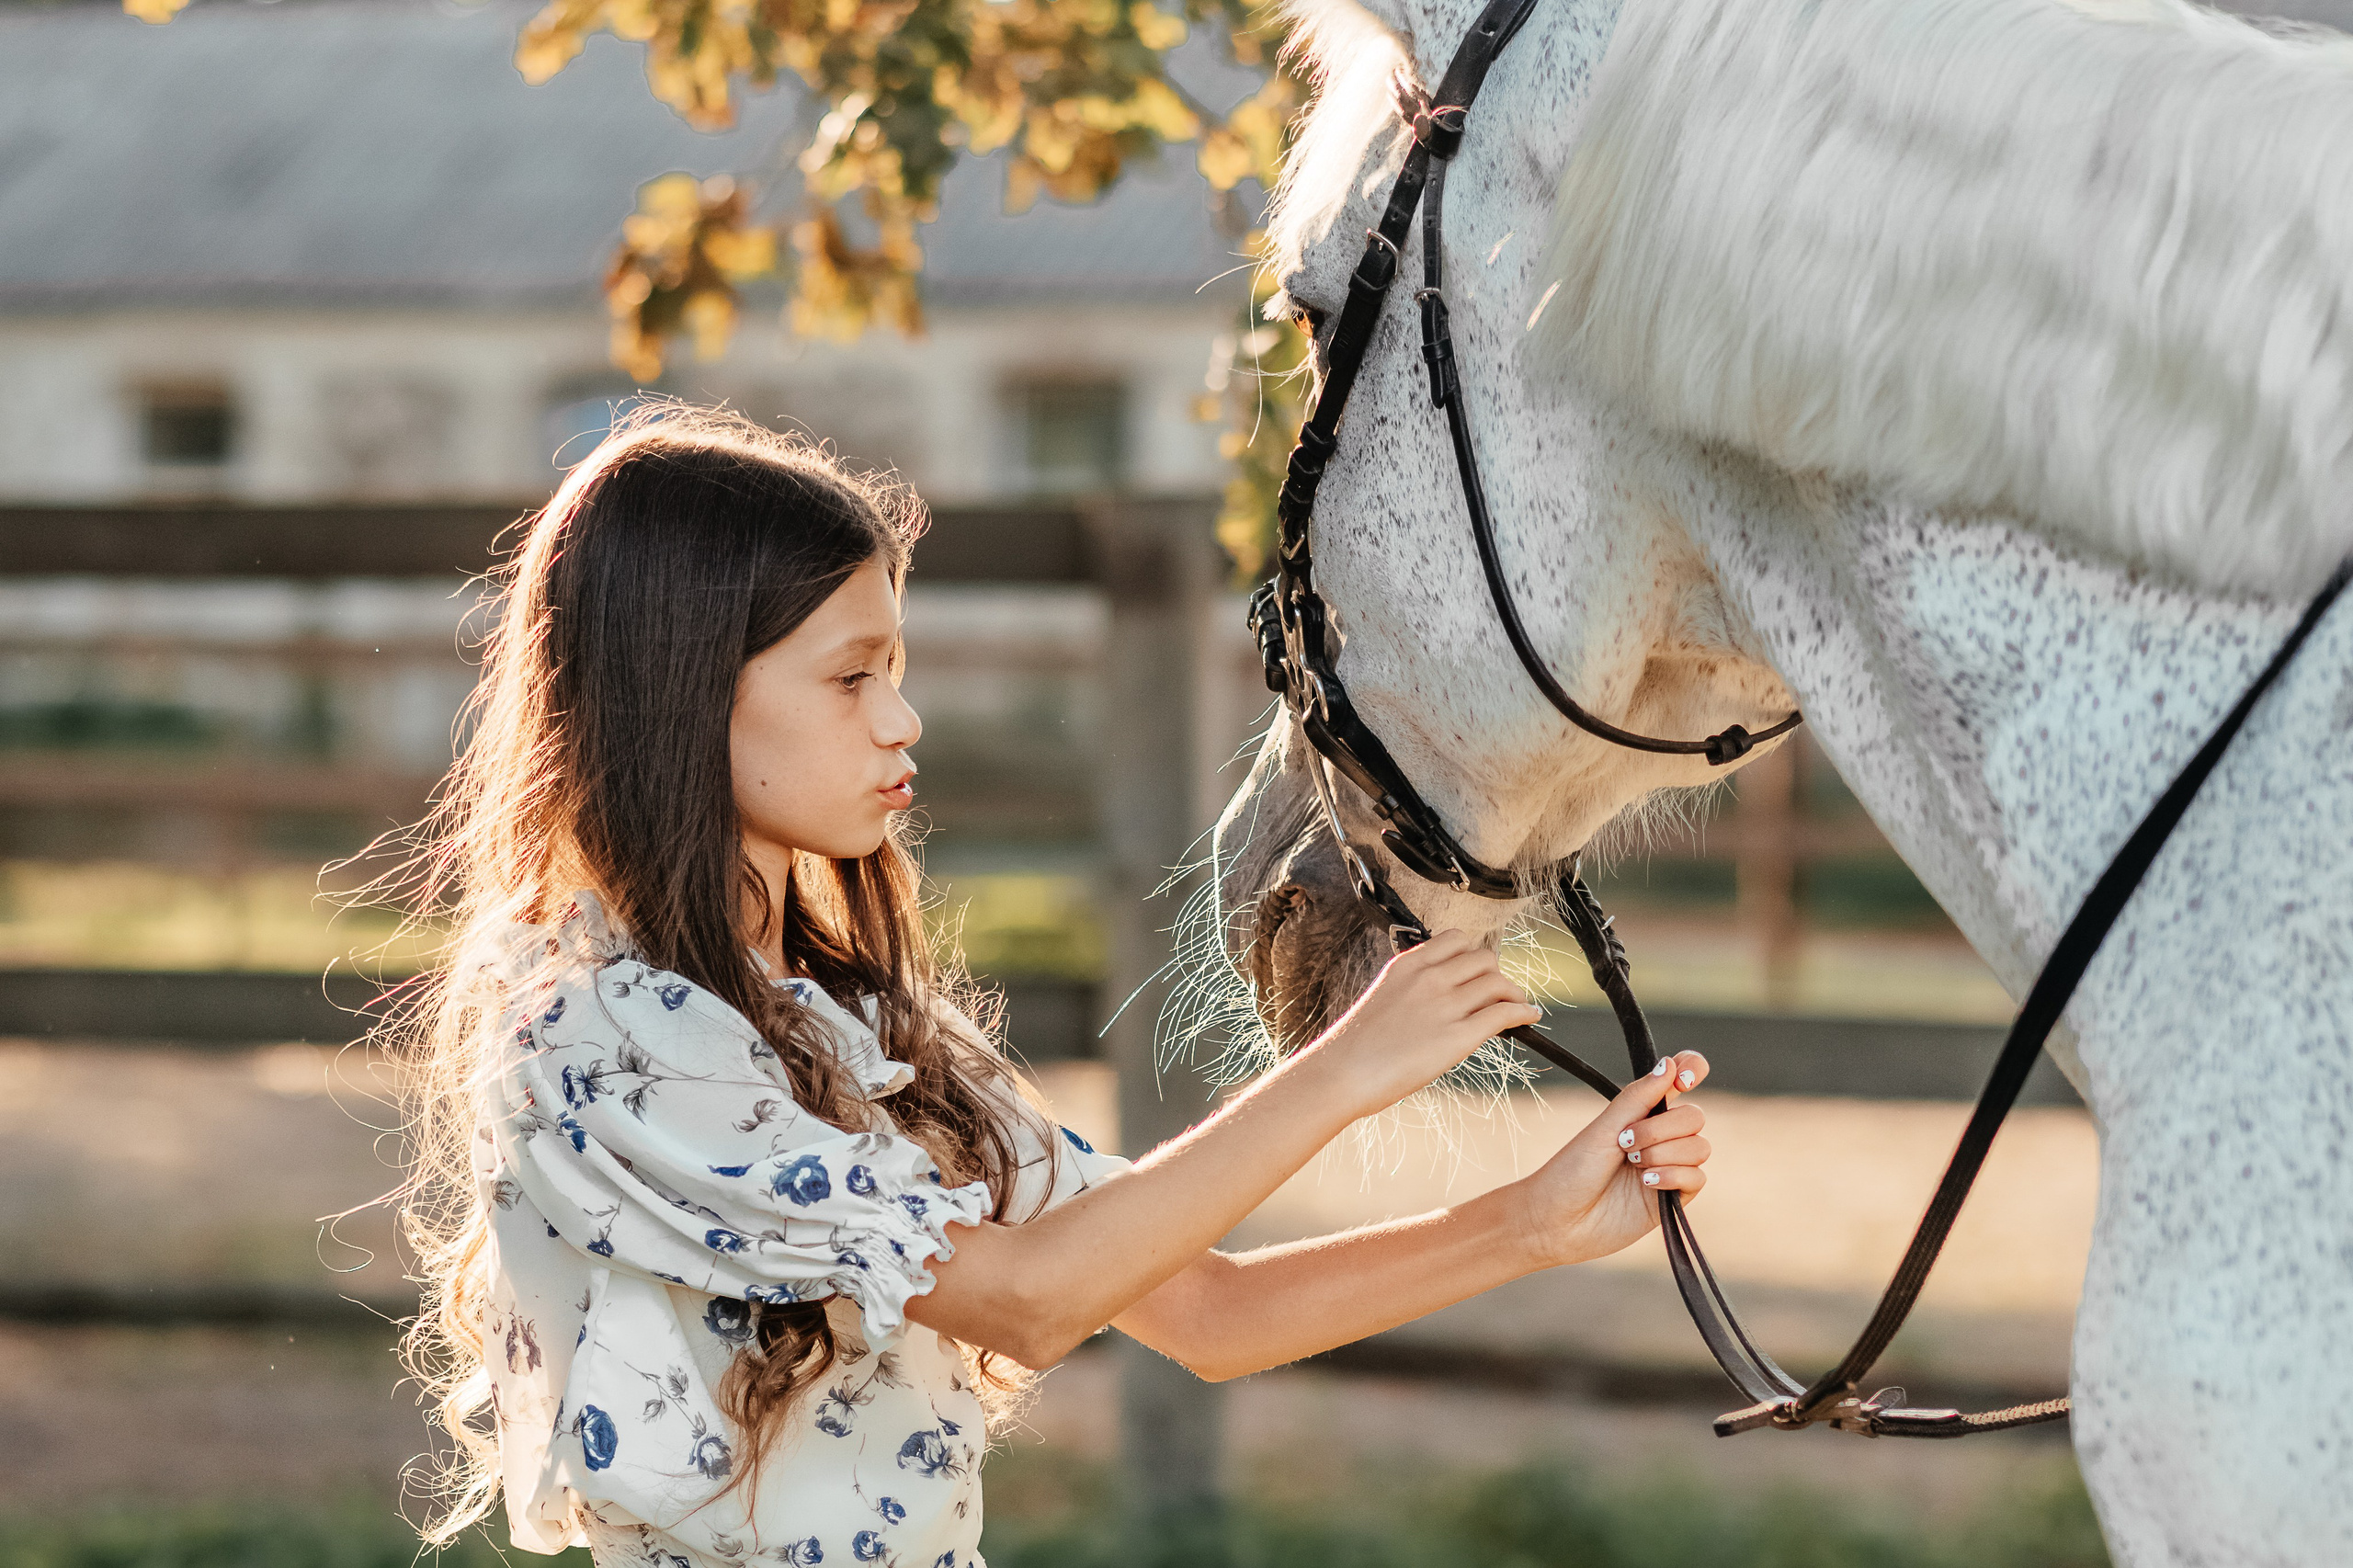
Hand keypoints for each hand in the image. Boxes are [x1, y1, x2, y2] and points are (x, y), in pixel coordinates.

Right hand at [1294, 930, 1543, 1119]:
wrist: (1341, 1072)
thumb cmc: (1356, 1045)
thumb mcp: (1384, 999)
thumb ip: (1414, 990)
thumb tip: (1445, 1000)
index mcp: (1408, 965)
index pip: (1456, 940)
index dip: (1472, 956)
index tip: (1476, 973)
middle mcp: (1430, 977)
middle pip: (1484, 959)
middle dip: (1495, 975)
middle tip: (1497, 994)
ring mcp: (1445, 1005)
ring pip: (1498, 983)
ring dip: (1513, 994)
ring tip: (1517, 1007)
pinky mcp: (1458, 1036)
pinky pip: (1504, 1014)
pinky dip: (1523, 1012)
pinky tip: (1530, 1017)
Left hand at [1509, 1051, 1711, 1269]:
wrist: (1559, 1221)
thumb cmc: (1573, 1171)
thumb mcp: (1604, 1128)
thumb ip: (1639, 1097)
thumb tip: (1671, 1063)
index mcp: (1642, 1111)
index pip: (1683, 1077)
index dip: (1693, 1069)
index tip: (1684, 1082)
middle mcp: (1660, 1136)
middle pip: (1694, 1116)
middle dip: (1662, 1128)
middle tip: (1625, 1143)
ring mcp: (1669, 1166)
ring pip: (1700, 1147)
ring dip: (1664, 1153)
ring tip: (1633, 1166)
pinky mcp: (1674, 1198)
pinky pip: (1698, 1178)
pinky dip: (1673, 1176)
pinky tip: (1646, 1184)